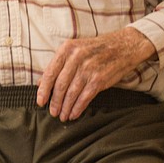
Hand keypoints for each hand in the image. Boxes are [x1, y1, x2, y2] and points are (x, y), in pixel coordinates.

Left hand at [36, 27, 155, 121]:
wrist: (123, 46)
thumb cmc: (95, 49)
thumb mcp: (75, 50)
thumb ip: (59, 64)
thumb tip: (41, 82)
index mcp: (67, 49)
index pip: (50, 72)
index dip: (43, 89)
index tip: (40, 101)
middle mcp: (77, 58)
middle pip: (60, 85)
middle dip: (55, 101)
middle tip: (52, 112)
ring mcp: (89, 68)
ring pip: (72, 93)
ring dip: (66, 107)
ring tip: (62, 116)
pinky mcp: (100, 79)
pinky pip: (85, 97)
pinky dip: (78, 107)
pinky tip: (74, 114)